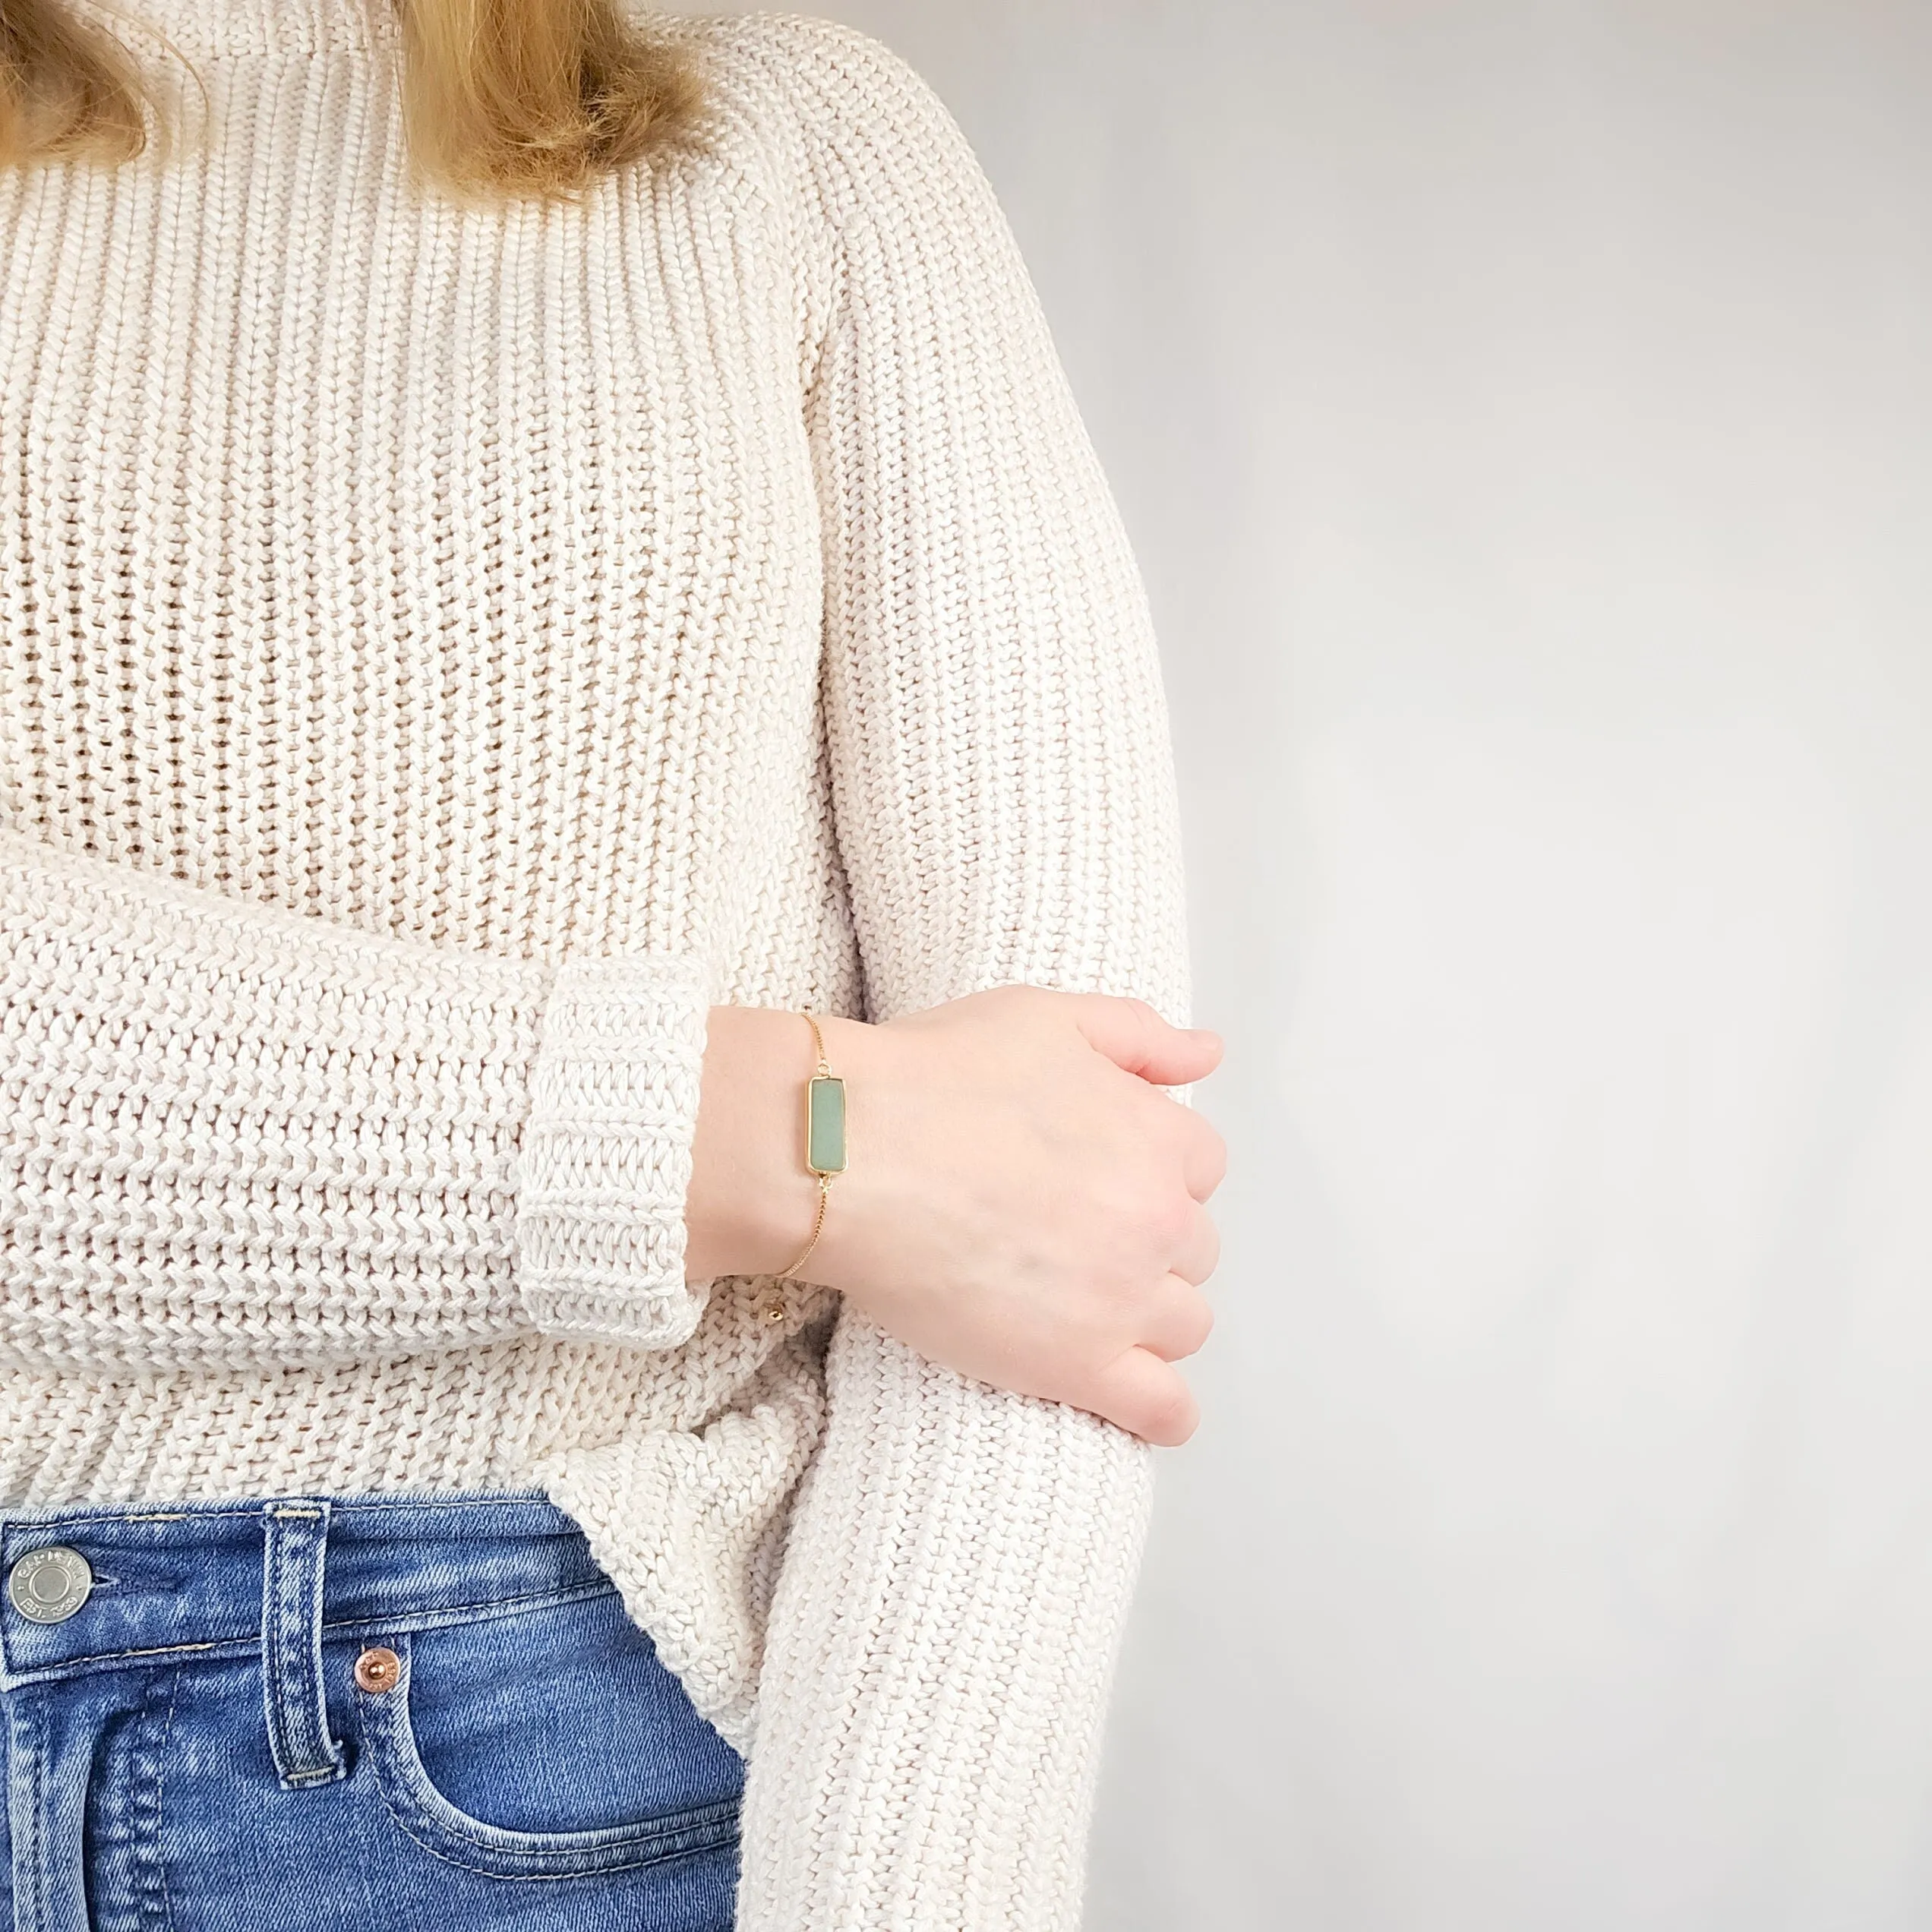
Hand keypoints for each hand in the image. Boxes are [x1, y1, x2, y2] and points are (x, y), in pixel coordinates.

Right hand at [687, 988, 1226, 1444]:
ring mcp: (1124, 1298)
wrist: (851, 1153)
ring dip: (1149, 1317)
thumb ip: (1137, 1034)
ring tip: (1083, 1309)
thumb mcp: (1045, 1016)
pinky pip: (1163, 1408)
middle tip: (1073, 1239)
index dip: (1151, 1170)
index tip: (1099, 1178)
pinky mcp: (1079, 1366)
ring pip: (1184, 1324)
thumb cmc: (936, 1076)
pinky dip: (1163, 1413)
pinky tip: (1143, 1406)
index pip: (1201, 1166)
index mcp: (1156, 1135)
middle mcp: (1158, 1218)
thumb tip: (1207, 1054)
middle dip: (1148, 1243)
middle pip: (1193, 1248)